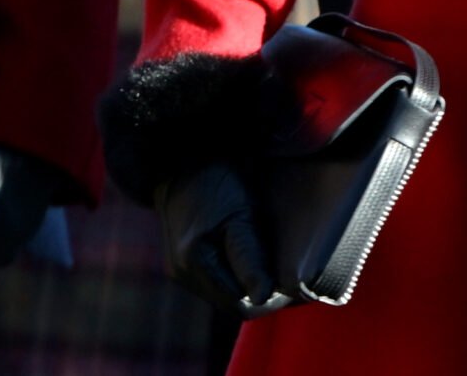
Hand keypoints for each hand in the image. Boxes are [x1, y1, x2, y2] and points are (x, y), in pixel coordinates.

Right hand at [156, 162, 292, 317]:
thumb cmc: (214, 182)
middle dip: (258, 293)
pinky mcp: (179, 263)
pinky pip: (213, 283)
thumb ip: (249, 257)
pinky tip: (244, 258)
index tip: (289, 281)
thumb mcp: (239, 214)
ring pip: (223, 295)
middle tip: (281, 272)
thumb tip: (261, 296)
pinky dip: (232, 277)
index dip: (270, 299)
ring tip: (263, 262)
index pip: (242, 305)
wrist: (179, 161)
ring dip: (245, 285)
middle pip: (231, 303)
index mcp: (192, 262)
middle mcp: (181, 272)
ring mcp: (178, 269)